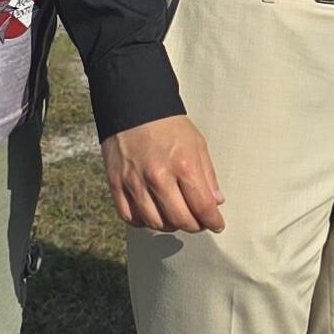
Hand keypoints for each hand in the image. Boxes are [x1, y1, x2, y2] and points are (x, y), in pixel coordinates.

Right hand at [104, 115, 226, 234]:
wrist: (134, 108)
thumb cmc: (168, 125)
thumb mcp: (197, 144)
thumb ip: (207, 175)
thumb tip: (216, 201)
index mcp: (183, 165)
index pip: (202, 206)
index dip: (213, 221)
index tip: (216, 224)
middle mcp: (158, 177)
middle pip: (180, 220)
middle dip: (194, 226)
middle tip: (198, 223)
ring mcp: (135, 183)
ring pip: (155, 223)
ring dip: (170, 226)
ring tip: (177, 218)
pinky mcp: (117, 184)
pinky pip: (130, 217)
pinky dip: (144, 222)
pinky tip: (153, 215)